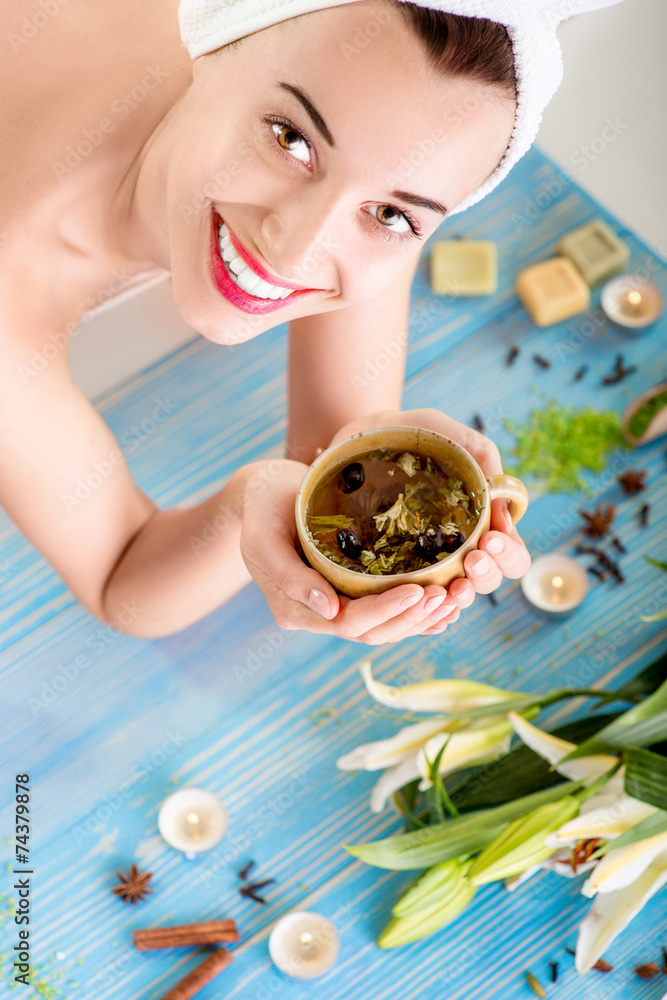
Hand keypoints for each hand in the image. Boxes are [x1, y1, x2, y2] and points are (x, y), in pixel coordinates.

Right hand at [239, 459, 471, 643]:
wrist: (264, 490)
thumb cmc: (262, 504)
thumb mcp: (263, 534)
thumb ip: (288, 574)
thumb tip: (329, 609)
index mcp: (294, 608)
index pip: (349, 623)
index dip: (386, 612)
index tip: (420, 590)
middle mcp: (319, 613)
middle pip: (374, 632)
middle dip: (413, 618)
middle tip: (448, 595)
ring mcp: (337, 603)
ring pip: (385, 626)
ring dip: (422, 617)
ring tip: (456, 597)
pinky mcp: (352, 589)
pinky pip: (388, 610)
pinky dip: (417, 612)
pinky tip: (446, 606)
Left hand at [327, 408, 530, 630]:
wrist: (347, 440)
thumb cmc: (401, 433)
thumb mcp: (443, 430)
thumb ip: (479, 455)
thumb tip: (504, 507)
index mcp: (478, 522)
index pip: (510, 555)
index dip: (508, 554)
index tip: (490, 538)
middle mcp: (456, 550)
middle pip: (488, 581)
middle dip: (487, 575)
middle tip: (472, 558)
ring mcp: (424, 566)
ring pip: (454, 598)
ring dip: (460, 597)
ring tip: (451, 587)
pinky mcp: (390, 575)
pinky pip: (413, 607)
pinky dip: (425, 616)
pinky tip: (426, 611)